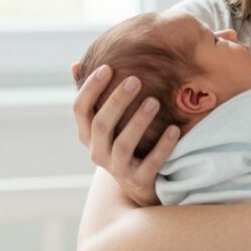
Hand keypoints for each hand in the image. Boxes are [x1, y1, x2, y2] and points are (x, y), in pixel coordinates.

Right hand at [70, 62, 179, 205]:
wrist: (137, 186)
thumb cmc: (121, 143)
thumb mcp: (106, 123)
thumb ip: (94, 98)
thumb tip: (75, 65)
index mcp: (87, 135)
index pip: (80, 109)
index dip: (90, 88)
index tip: (107, 67)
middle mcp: (97, 152)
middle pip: (101, 125)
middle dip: (117, 101)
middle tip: (135, 80)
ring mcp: (117, 168)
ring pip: (123, 145)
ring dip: (138, 122)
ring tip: (154, 101)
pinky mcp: (139, 180)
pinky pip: (151, 163)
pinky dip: (163, 146)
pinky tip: (175, 129)